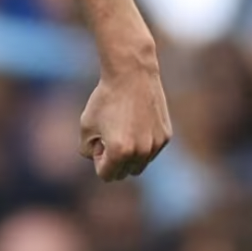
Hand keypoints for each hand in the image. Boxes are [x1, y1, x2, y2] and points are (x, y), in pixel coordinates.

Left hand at [78, 63, 171, 181]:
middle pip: (125, 173)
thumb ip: (87, 150)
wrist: (131, 75)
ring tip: (122, 128)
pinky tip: (136, 121)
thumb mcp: (85, 125)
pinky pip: (151, 150)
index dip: (98, 160)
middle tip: (109, 134)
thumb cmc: (106, 99)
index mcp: (120, 152)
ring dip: (130, 154)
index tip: (98, 140)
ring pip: (140, 164)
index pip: (106, 175)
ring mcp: (156, 145)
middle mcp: (141, 152)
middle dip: (114, 160)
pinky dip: (142, 143)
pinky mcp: (166, 136)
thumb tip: (99, 158)